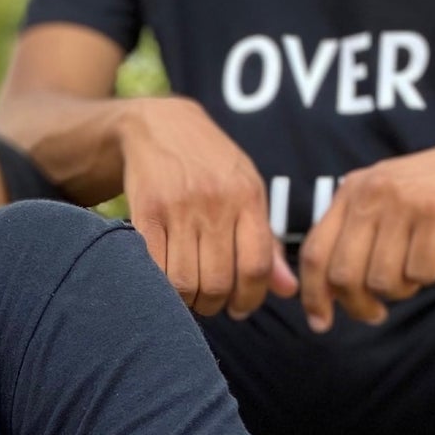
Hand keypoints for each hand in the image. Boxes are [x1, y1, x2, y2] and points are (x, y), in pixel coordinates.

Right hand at [118, 98, 297, 318]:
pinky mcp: (145, 212)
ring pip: (185, 282)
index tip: (240, 308)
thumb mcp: (248, 191)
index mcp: (246, 197)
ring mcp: (178, 208)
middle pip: (218, 281)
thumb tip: (288, 290)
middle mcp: (215, 202)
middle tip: (210, 302)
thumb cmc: (211, 166)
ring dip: (187, 300)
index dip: (250, 298)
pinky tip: (165, 282)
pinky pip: (154, 268)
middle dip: (215, 304)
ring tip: (188, 294)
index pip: (256, 266)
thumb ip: (266, 242)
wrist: (159, 126)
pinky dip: (161, 285)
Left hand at [298, 127, 434, 331]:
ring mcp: (404, 200)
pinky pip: (420, 271)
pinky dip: (428, 277)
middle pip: (344, 275)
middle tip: (376, 313)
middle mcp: (371, 192)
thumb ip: (353, 236)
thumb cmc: (434, 193)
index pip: (314, 253)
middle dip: (359, 306)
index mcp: (351, 191)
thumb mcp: (384, 201)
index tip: (321, 324)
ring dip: (400, 290)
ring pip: (382, 279)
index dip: (313, 296)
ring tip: (413, 274)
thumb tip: (324, 295)